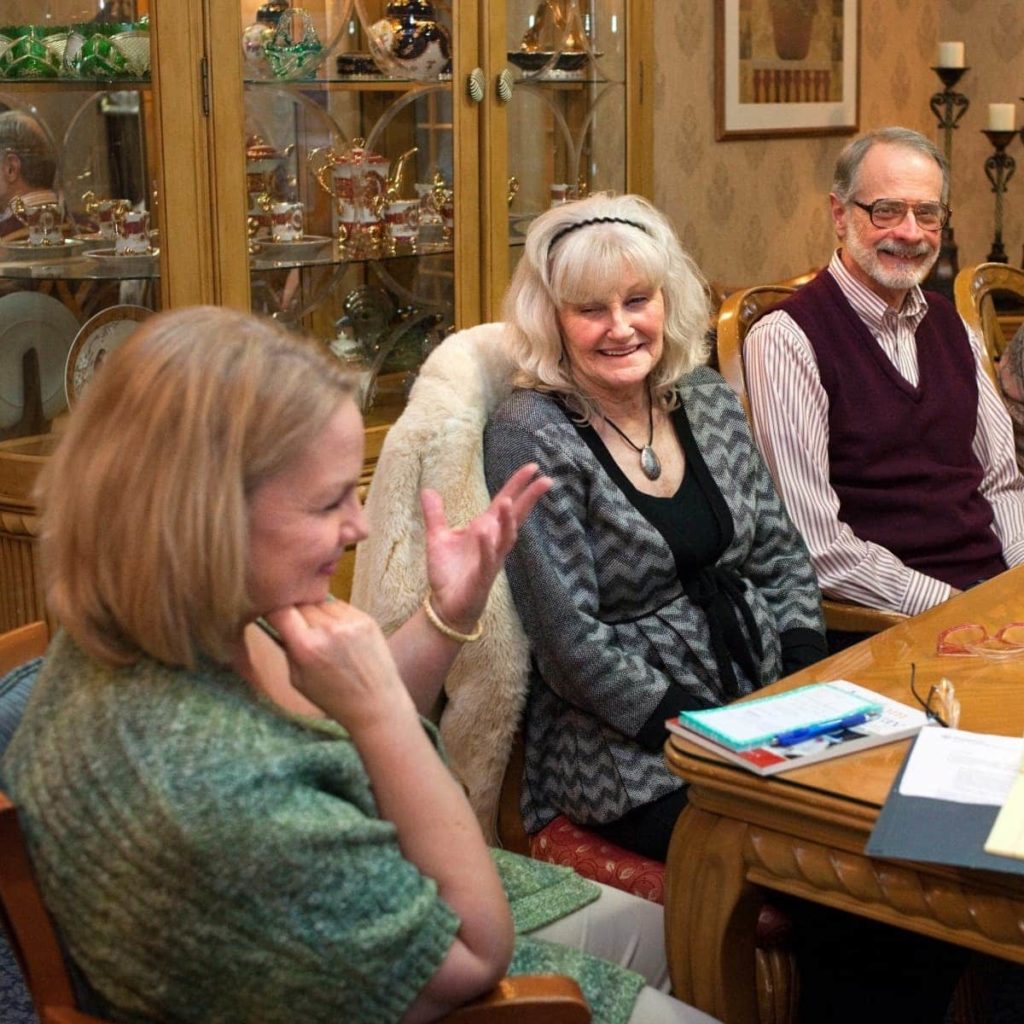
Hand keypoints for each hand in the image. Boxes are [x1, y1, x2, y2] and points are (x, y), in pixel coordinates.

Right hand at [266, 601, 413, 731]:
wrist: (375, 703)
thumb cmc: (333, 697)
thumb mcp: (297, 679)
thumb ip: (287, 648)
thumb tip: (278, 622)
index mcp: (306, 646)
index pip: (280, 611)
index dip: (274, 613)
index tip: (275, 618)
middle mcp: (328, 629)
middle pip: (300, 605)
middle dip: (297, 616)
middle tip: (303, 633)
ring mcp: (349, 622)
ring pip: (321, 603)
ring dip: (317, 615)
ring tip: (326, 637)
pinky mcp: (366, 618)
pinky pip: (340, 607)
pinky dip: (336, 617)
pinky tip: (341, 636)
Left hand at [422, 463, 550, 632]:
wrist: (445, 605)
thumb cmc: (448, 573)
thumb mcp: (437, 538)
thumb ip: (435, 514)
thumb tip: (427, 490)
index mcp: (485, 529)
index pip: (504, 502)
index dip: (518, 485)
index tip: (533, 467)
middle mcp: (493, 542)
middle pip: (516, 516)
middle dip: (529, 499)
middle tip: (546, 480)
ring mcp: (491, 559)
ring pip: (505, 538)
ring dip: (507, 521)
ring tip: (508, 501)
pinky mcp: (482, 576)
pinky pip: (487, 560)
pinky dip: (487, 546)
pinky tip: (485, 532)